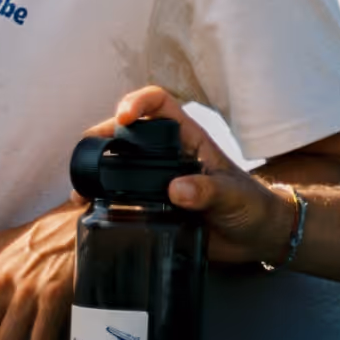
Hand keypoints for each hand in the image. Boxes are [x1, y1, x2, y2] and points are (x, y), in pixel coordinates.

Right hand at [82, 86, 293, 264]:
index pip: (158, 102)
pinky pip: (122, 197)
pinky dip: (103, 200)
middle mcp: (167, 153)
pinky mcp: (153, 205)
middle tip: (92, 149)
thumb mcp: (234, 195)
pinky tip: (90, 208)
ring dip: (98, 168)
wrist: (257, 238)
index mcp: (187, 137)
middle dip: (105, 133)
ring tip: (82, 185)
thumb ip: (209, 190)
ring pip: (120, 162)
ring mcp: (158, 178)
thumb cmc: (252, 205)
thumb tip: (177, 190)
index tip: (124, 116)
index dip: (138, 101)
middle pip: (128, 130)